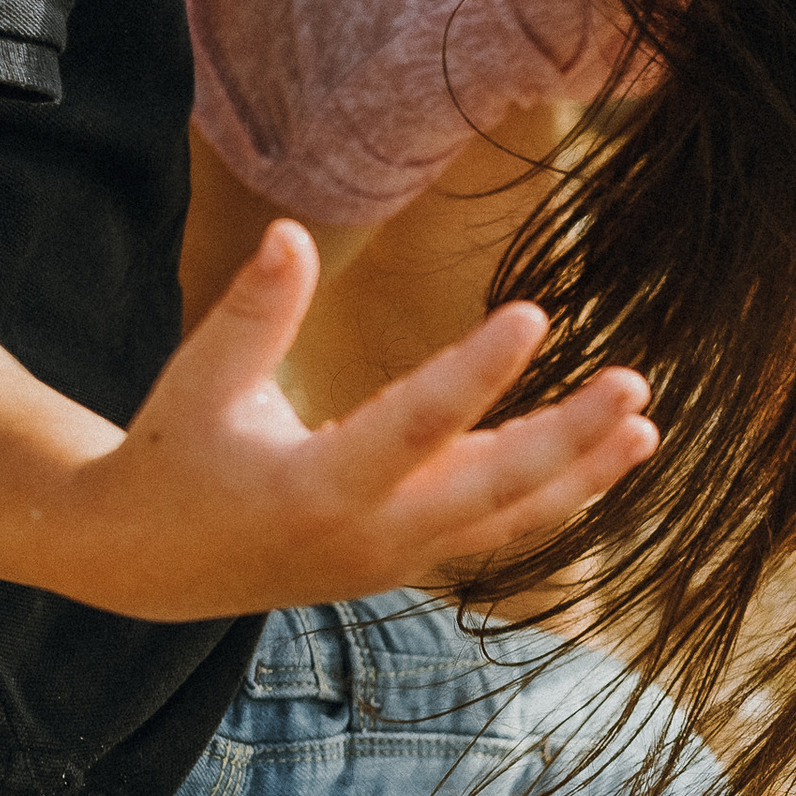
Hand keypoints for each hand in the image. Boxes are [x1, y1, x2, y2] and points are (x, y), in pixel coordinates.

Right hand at [67, 219, 654, 617]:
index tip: (534, 316)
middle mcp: (368, 536)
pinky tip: (600, 459)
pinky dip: (549, 498)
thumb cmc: (173, 456)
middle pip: (491, 490)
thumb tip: (290, 231)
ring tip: (645, 427)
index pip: (415, 425)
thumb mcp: (200, 380)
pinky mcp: (403, 564)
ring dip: (580, 477)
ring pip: (505, 522)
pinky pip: (491, 532)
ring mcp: (392, 560)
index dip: (477, 372)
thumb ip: (253, 311)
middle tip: (633, 386)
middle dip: (569, 441)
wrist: (150, 564)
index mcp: (315, 488)